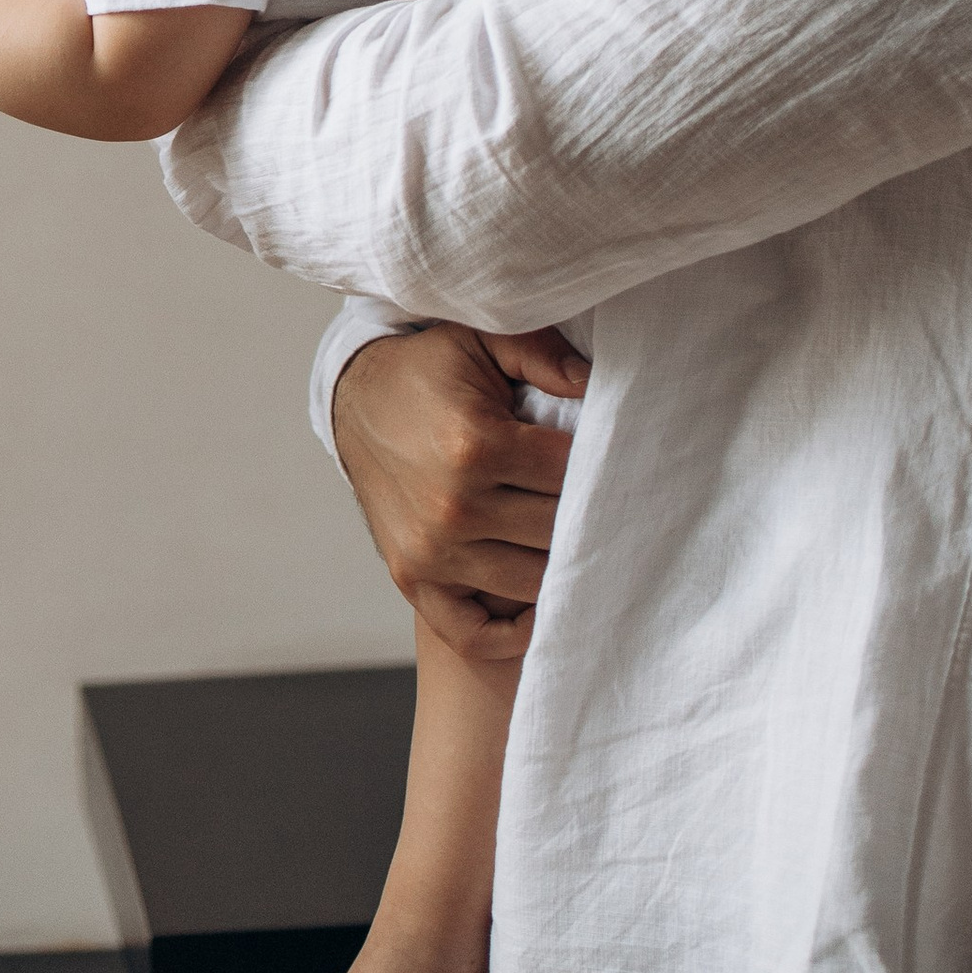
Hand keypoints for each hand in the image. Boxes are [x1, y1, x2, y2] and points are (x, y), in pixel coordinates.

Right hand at [332, 323, 586, 666]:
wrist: (355, 402)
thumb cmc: (429, 373)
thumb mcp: (481, 341)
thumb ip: (541, 355)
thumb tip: (595, 386)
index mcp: (476, 445)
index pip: (571, 477)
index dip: (600, 468)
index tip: (616, 463)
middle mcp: (453, 507)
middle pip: (558, 534)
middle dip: (587, 519)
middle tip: (607, 508)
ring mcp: (431, 551)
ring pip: (532, 583)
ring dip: (558, 567)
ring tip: (575, 542)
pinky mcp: (412, 578)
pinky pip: (474, 631)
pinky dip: (511, 631)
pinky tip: (537, 605)